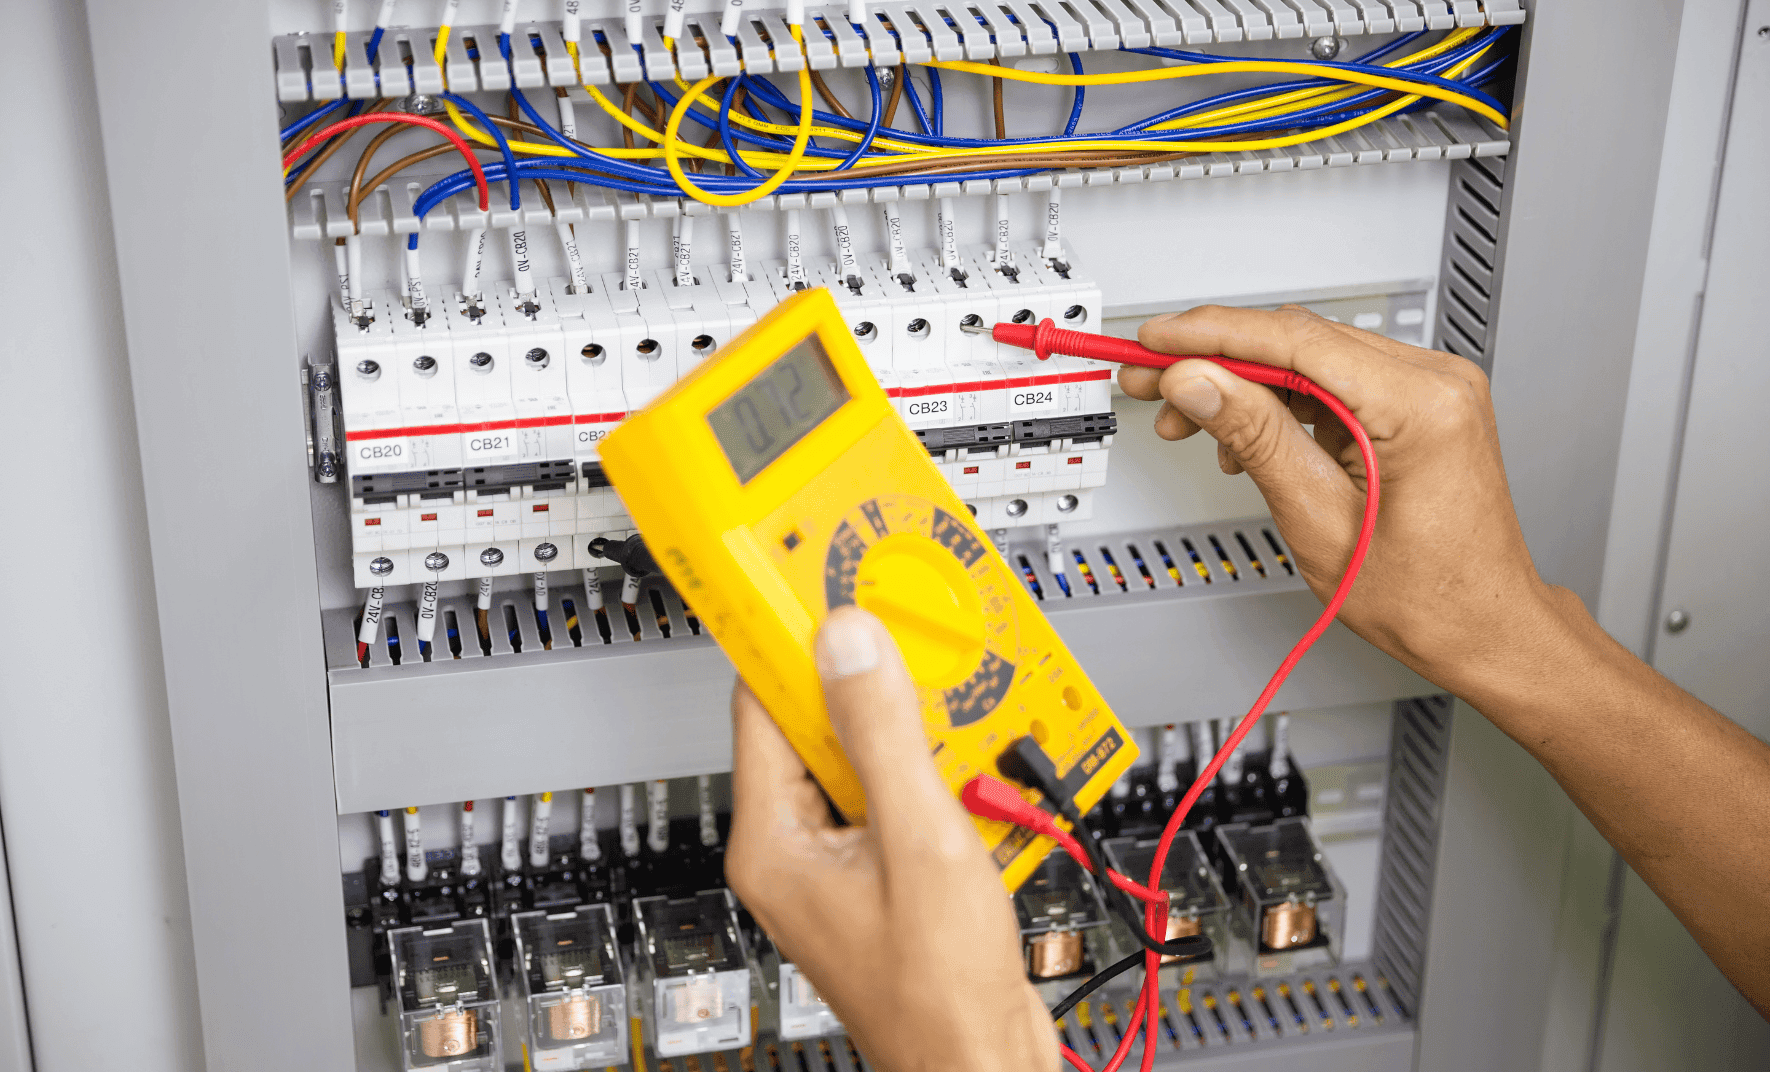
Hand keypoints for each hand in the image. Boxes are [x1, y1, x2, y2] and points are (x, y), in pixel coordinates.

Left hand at [725, 606, 1057, 1071]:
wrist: (985, 1067)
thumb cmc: (937, 992)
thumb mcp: (919, 841)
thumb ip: (883, 733)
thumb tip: (849, 644)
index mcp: (774, 840)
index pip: (762, 702)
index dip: (796, 641)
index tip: (825, 587)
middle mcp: (795, 849)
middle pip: (820, 725)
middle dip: (875, 686)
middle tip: (915, 643)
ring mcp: (840, 863)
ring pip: (869, 759)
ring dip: (920, 734)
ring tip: (961, 717)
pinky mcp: (884, 874)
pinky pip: (902, 799)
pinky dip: (941, 778)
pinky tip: (980, 776)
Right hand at [1118, 305, 1572, 697]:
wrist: (1481, 627)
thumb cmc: (1428, 597)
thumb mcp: (1318, 519)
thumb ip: (1255, 437)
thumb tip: (1200, 381)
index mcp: (1422, 405)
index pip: (1296, 340)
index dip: (1213, 335)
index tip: (1157, 340)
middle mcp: (1435, 382)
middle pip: (1299, 341)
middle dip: (1216, 360)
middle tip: (1152, 379)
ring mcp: (1430, 390)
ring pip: (1310, 359)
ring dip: (1242, 384)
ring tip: (1188, 418)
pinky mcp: (1417, 405)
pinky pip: (1333, 384)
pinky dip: (1279, 402)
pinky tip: (1241, 435)